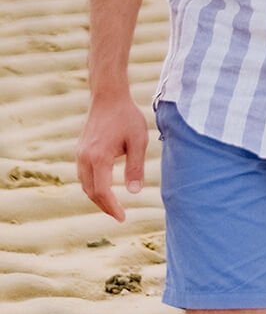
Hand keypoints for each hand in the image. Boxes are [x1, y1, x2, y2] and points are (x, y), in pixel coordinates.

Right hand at [77, 92, 147, 221]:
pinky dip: (92, 185)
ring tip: (112, 204)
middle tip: (119, 214)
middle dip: (105, 206)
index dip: (112, 207)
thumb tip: (134, 192)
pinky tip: (104, 187)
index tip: (122, 217)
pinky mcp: (80, 150)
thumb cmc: (126, 116)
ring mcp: (80, 154)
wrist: (108, 96)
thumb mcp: (138, 140)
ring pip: (85, 185)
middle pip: (91, 192)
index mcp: (99, 158)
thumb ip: (136, 167)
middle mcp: (85, 158)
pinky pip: (83, 175)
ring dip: (97, 197)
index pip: (102, 192)